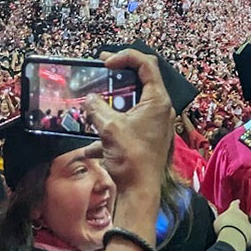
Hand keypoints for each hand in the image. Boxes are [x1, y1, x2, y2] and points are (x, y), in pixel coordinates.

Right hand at [82, 49, 172, 195]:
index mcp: (158, 100)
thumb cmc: (130, 158)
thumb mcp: (109, 128)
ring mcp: (156, 123)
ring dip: (115, 99)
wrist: (139, 193)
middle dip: (120, 74)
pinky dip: (114, 123)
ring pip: (134, 101)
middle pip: (142, 79)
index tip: (105, 62)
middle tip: (102, 69)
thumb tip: (89, 99)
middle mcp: (160, 109)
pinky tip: (93, 140)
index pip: (146, 64)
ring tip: (96, 100)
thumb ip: (97, 108)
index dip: (125, 56)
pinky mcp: (148, 137)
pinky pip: (130, 121)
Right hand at [213, 200, 250, 250]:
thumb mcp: (217, 220)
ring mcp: (249, 225)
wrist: (232, 237)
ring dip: (243, 231)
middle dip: (238, 221)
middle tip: (231, 228)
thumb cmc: (223, 227)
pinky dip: (247, 239)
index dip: (235, 204)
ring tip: (235, 238)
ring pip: (247, 227)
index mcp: (234, 210)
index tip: (237, 202)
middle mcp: (243, 216)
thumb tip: (220, 221)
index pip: (234, 205)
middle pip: (242, 217)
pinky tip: (241, 243)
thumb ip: (220, 219)